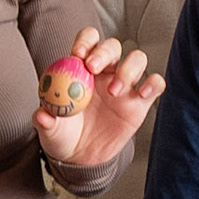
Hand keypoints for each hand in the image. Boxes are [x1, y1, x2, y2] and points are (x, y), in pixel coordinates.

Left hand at [34, 27, 164, 167]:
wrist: (82, 157)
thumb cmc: (64, 135)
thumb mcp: (50, 129)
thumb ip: (45, 120)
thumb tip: (42, 114)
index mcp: (83, 68)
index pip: (88, 41)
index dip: (85, 42)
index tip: (78, 54)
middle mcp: (106, 72)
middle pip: (113, 46)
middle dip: (104, 52)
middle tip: (93, 67)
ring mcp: (126, 86)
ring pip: (137, 59)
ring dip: (128, 69)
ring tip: (115, 91)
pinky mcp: (142, 102)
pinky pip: (155, 84)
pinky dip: (154, 83)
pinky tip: (143, 94)